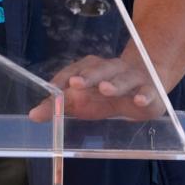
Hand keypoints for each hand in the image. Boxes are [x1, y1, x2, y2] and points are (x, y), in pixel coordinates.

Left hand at [28, 54, 165, 122]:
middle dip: (88, 75)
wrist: (147, 80)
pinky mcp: (151, 90)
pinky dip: (145, 95)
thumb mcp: (82, 101)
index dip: (64, 80)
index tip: (53, 90)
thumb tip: (33, 115)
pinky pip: (149, 91)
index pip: (75, 71)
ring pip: (123, 78)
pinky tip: (139, 101)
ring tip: (105, 89)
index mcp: (91, 68)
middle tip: (75, 83)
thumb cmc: (106, 93)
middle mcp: (110, 69)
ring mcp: (132, 78)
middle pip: (98, 69)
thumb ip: (59, 106)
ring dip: (114, 83)